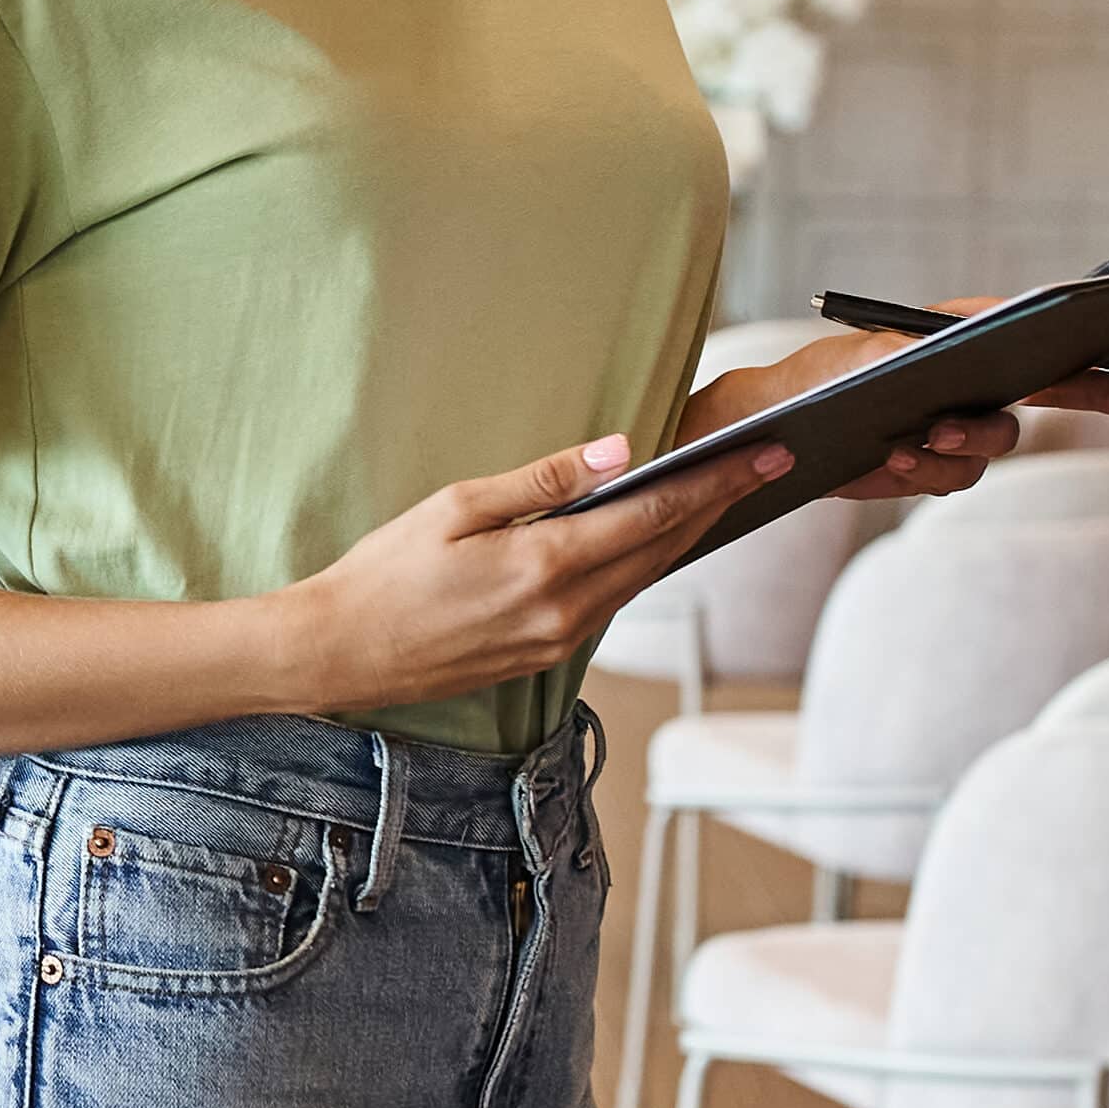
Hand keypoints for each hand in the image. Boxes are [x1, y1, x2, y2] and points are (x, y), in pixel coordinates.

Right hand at [282, 429, 795, 712]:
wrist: (339, 653)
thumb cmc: (384, 573)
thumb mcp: (456, 506)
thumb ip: (543, 480)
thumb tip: (620, 451)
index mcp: (545, 566)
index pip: (654, 515)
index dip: (718, 483)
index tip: (767, 455)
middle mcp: (563, 612)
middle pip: (665, 551)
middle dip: (720, 506)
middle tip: (769, 466)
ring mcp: (556, 641)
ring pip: (643, 580)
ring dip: (686, 537)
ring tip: (722, 495)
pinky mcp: (543, 656)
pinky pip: (611, 602)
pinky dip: (643, 565)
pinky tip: (653, 540)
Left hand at [681, 304, 1108, 513]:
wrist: (778, 430)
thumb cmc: (822, 373)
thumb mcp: (867, 354)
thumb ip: (918, 354)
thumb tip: (957, 351)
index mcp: (964, 337)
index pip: (1039, 336)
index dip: (1089, 348)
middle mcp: (971, 381)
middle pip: (1048, 388)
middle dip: (1088, 391)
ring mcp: (956, 426)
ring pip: (996, 443)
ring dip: (967, 441)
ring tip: (925, 435)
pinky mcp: (931, 466)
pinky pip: (951, 476)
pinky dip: (927, 469)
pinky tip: (892, 457)